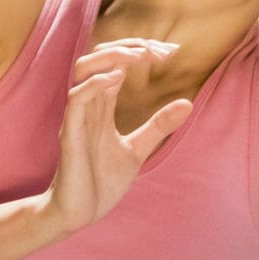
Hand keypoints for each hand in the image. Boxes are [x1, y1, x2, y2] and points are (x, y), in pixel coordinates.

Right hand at [41, 38, 190, 234]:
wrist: (80, 212)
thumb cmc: (102, 181)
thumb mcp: (138, 149)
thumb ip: (158, 126)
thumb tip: (188, 102)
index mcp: (101, 105)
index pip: (116, 64)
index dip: (141, 51)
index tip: (171, 51)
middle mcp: (87, 104)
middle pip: (98, 57)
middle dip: (128, 47)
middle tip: (160, 50)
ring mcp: (77, 116)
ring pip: (83, 69)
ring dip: (110, 56)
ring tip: (138, 55)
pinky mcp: (70, 132)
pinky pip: (76, 99)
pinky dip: (95, 83)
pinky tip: (117, 77)